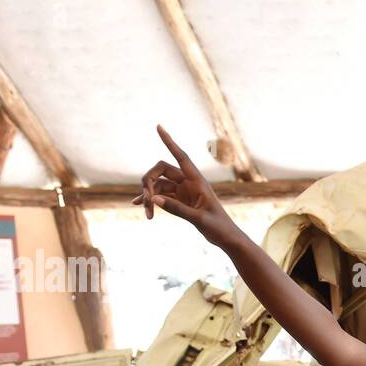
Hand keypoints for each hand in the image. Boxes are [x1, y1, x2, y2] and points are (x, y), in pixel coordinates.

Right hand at [132, 125, 239, 246]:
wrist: (226, 238)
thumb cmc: (219, 227)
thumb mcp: (199, 219)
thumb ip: (177, 209)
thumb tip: (154, 199)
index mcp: (197, 180)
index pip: (181, 156)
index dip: (169, 142)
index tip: (158, 127)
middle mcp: (188, 182)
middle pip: (161, 170)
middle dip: (149, 181)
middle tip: (147, 199)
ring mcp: (182, 191)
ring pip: (158, 185)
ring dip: (149, 197)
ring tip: (147, 214)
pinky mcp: (179, 201)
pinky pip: (160, 196)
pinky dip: (151, 200)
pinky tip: (139, 206)